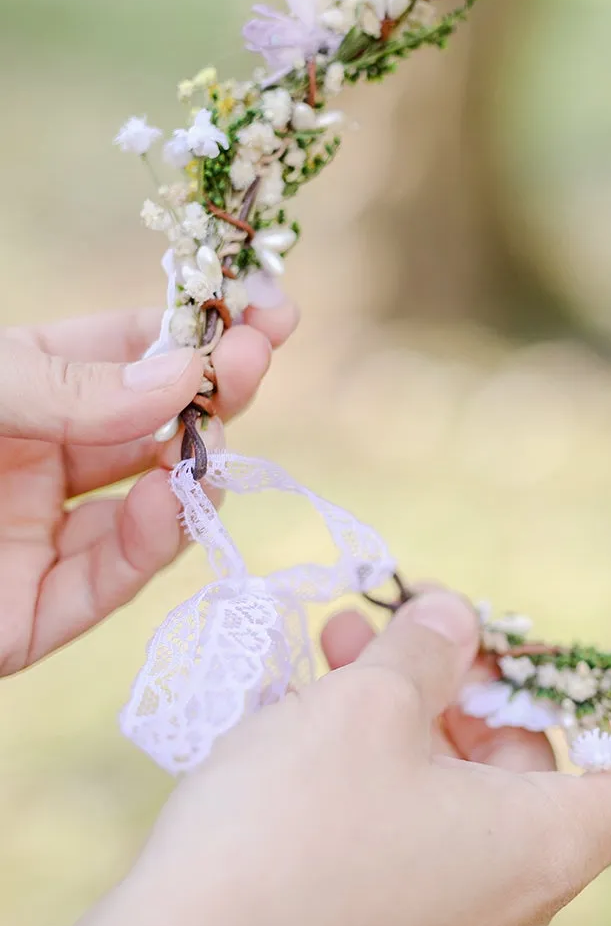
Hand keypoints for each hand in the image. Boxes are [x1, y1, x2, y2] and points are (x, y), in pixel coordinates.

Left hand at [0, 301, 298, 675]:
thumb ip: (69, 385)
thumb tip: (184, 374)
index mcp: (24, 392)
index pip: (132, 350)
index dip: (201, 331)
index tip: (271, 312)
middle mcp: (42, 460)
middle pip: (161, 423)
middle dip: (217, 390)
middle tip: (257, 357)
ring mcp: (45, 537)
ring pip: (159, 503)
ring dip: (198, 467)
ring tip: (208, 438)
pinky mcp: (39, 614)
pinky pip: (116, 578)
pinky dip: (156, 539)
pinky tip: (170, 499)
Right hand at [60, 592, 610, 925]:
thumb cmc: (286, 837)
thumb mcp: (365, 707)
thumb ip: (429, 649)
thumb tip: (456, 618)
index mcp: (548, 845)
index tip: (586, 669)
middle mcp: (521, 903)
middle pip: (538, 776)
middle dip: (468, 690)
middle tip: (404, 635)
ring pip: (460, 804)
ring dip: (408, 720)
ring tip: (338, 654)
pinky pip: (410, 848)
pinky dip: (378, 782)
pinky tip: (307, 724)